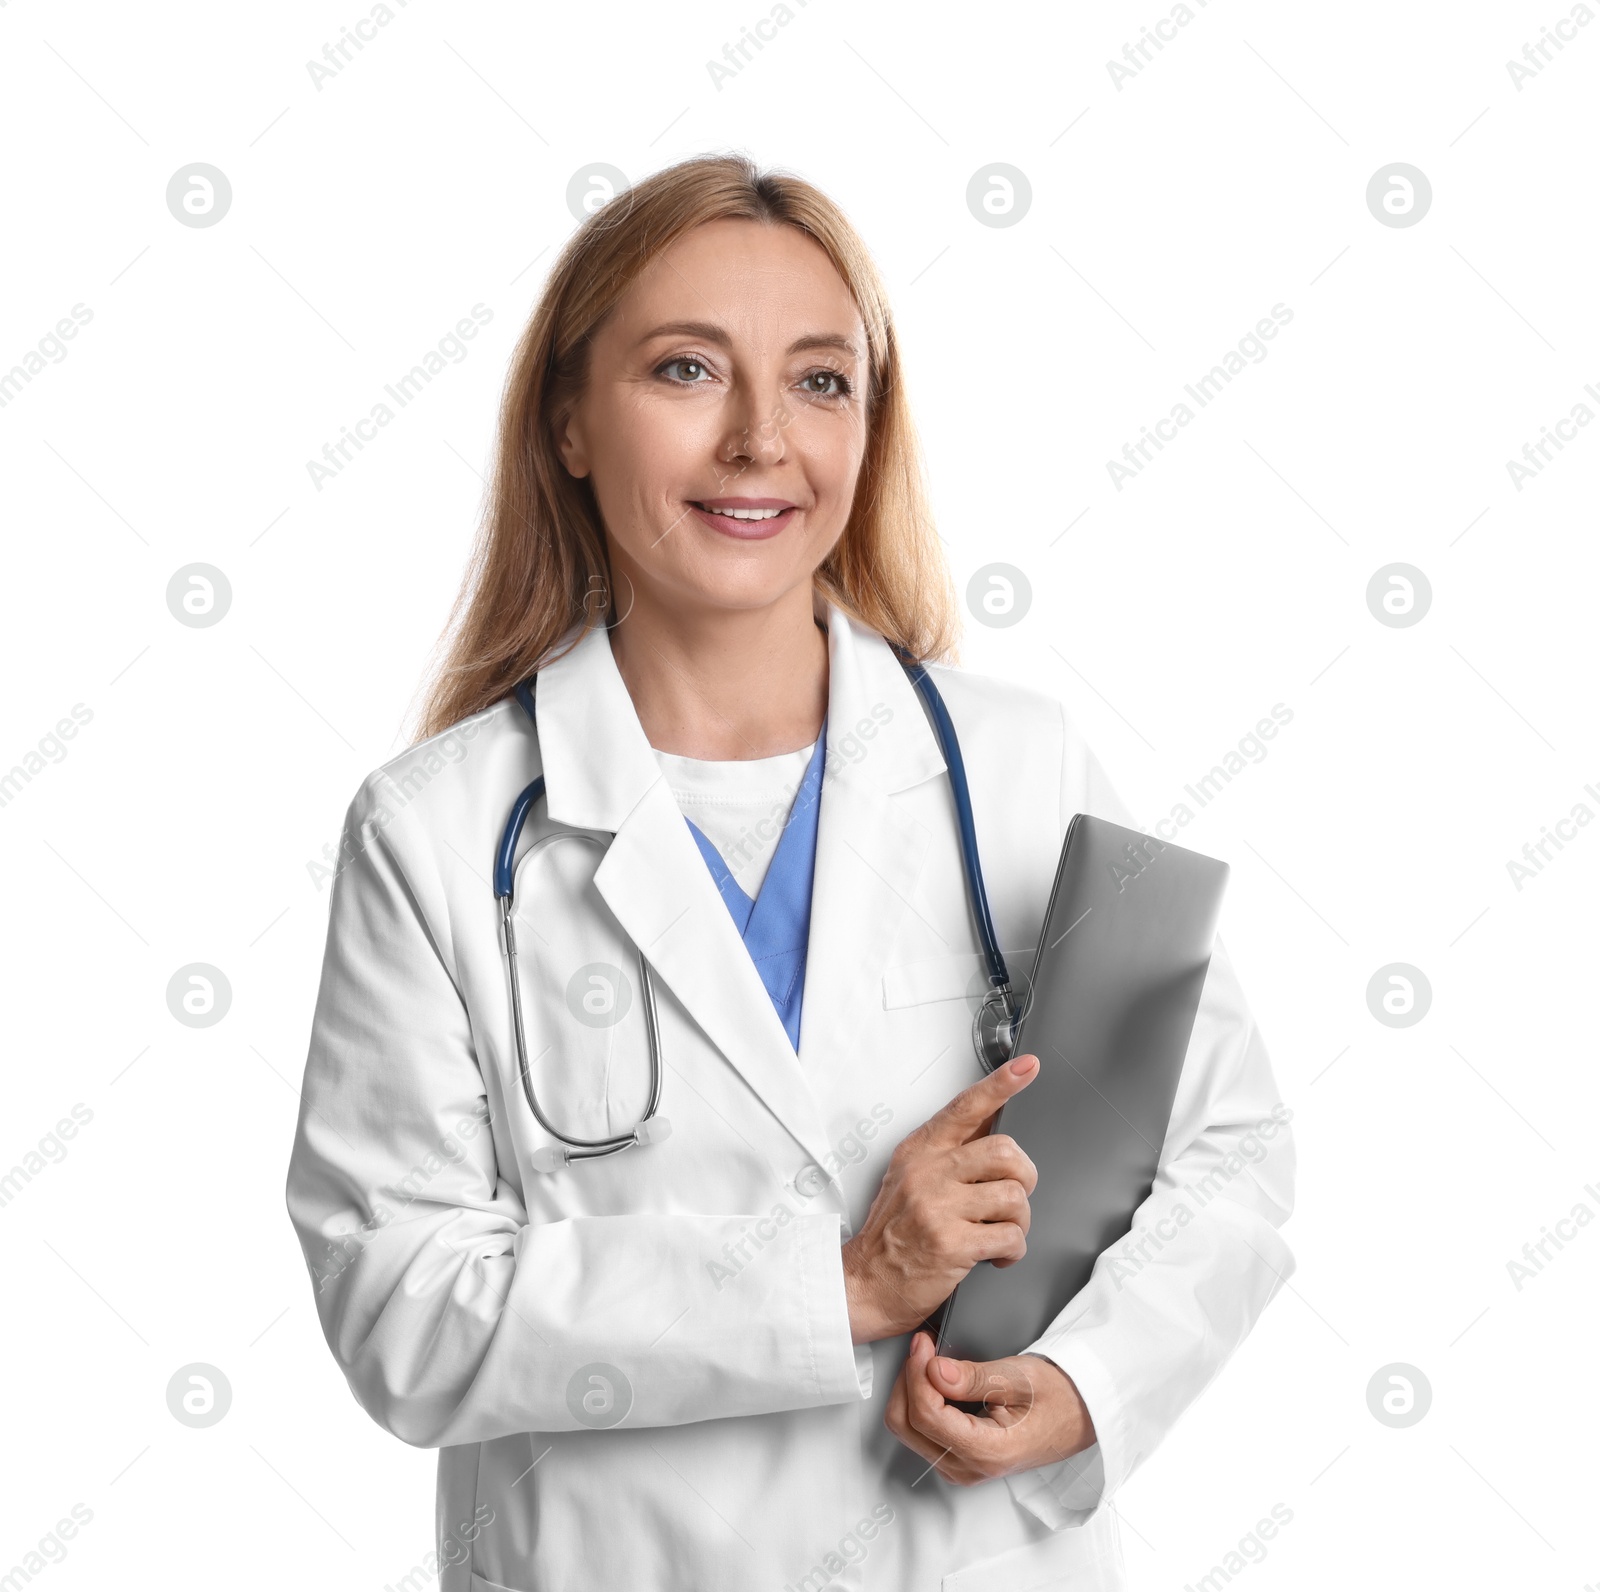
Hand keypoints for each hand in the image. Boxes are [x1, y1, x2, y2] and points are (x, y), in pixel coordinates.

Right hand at [842, 1055, 1039, 1342]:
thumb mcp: (910, 1179)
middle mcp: (928, 1173)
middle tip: (1013, 1197)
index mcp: (920, 1151)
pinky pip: (1011, 1237)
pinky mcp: (951, 1244)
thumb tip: (992, 1127)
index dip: (1000, 1085)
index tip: (1027, 1067)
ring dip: (1019, 1222)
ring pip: (1014, 1196)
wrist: (863, 1285)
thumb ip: (949, 1155)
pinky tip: (997, 1256)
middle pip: (1005, 1152)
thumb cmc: (891, 1235)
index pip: (965, 1107)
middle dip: (1024, 1178)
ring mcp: (938, 1207)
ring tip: (1000, 1233)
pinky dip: (1013, 1251)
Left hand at [885, 1329, 1096, 1484]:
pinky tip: (934, 1379)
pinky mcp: (958, 1460)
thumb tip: (933, 1370)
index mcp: (986, 1452)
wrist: (1080, 1417)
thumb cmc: (1058, 1397)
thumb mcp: (1019, 1377)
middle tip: (924, 1346)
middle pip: (907, 1425)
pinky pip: (921, 1433)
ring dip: (911, 1389)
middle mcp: (968, 1468)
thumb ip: (973, 1377)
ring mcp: (961, 1468)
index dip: (916, 1372)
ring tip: (929, 1358)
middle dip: (908, 1380)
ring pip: (908, 1430)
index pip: (926, 1414)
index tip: (924, 1343)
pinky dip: (919, 1401)